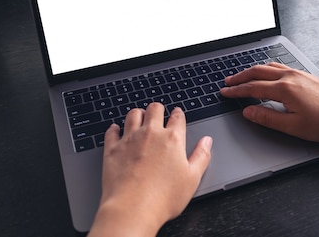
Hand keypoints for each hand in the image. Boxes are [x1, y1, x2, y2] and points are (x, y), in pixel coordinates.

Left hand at [88, 103, 212, 236]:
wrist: (132, 208)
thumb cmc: (163, 197)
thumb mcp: (192, 179)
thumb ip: (201, 156)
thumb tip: (207, 142)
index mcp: (172, 139)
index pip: (177, 117)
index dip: (178, 114)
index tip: (177, 114)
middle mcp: (150, 134)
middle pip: (154, 109)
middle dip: (158, 109)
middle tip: (158, 113)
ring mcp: (130, 139)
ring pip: (133, 115)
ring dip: (137, 114)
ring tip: (139, 117)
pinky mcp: (112, 149)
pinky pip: (112, 131)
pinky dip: (114, 128)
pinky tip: (116, 130)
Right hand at [221, 62, 318, 142]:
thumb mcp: (294, 127)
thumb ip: (268, 118)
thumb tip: (248, 112)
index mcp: (284, 89)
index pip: (252, 88)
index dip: (236, 91)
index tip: (224, 92)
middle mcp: (290, 77)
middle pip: (258, 72)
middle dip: (240, 77)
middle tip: (228, 82)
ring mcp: (299, 74)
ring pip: (269, 66)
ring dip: (252, 70)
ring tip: (243, 76)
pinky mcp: (306, 75)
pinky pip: (280, 66)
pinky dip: (266, 68)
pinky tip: (268, 73)